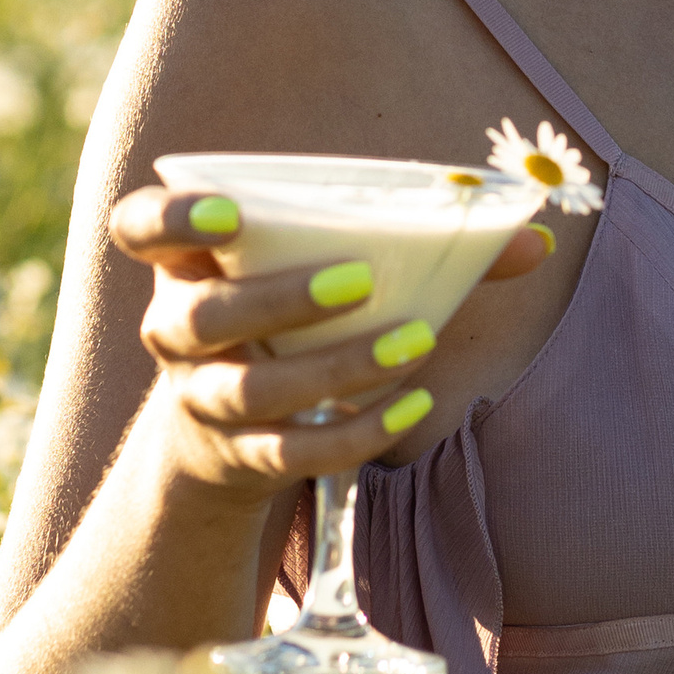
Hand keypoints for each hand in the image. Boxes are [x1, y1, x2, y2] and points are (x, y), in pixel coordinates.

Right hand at [106, 186, 549, 501]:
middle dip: (276, 298)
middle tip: (357, 278)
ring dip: (334, 368)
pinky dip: (355, 432)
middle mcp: (176, 330)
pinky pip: (292, 453)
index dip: (170, 220)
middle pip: (201, 316)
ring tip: (413, 342)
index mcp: (185, 263)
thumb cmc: (292, 322)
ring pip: (250, 392)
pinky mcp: (241, 458)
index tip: (227, 216)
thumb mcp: (322, 272)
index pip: (138, 228)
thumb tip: (535, 240)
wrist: (226, 437)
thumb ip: (422, 247)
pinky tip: (413, 406)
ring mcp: (202, 400)